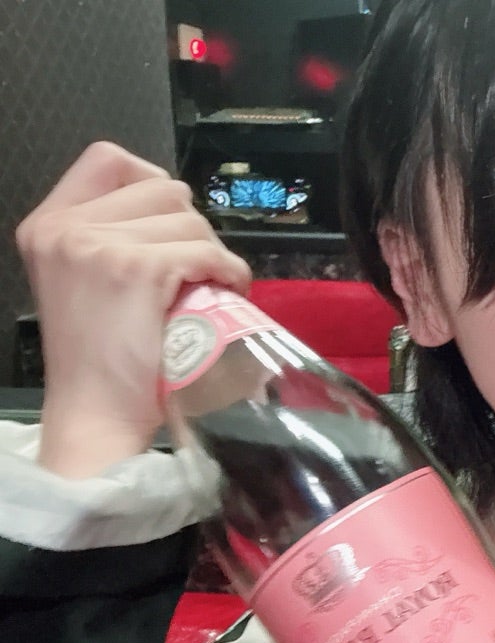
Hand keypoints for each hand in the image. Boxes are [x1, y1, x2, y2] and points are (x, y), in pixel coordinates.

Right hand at [15, 141, 250, 477]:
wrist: (95, 413)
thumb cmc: (98, 359)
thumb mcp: (80, 281)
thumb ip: (105, 239)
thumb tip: (170, 211)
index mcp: (46, 225)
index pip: (107, 159)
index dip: (151, 181)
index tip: (170, 222)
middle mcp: (66, 229)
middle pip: (162, 188)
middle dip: (191, 227)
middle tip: (197, 266)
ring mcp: (100, 247)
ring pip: (190, 220)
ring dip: (212, 251)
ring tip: (209, 284)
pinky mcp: (139, 270)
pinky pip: (206, 252)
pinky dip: (229, 271)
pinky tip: (227, 290)